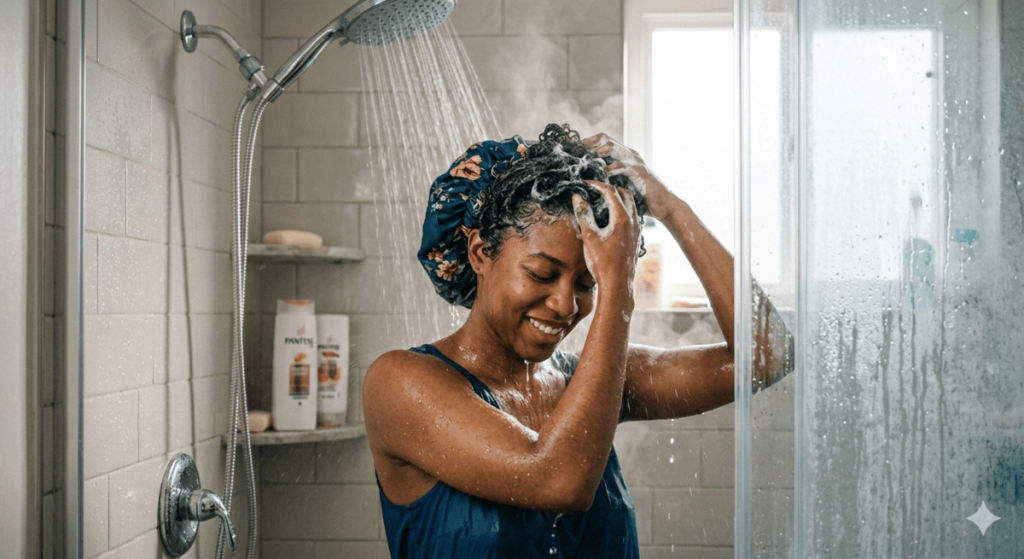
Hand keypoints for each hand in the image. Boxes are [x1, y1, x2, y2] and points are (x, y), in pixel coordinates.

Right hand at [573, 180, 640, 296]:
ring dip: (618, 197)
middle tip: (596, 188)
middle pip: (624, 193)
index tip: (585, 183)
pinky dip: (622, 208)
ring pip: (630, 204)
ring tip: (603, 199)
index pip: (610, 191)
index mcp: (621, 218)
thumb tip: (577, 197)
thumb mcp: (589, 237)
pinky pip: (632, 215)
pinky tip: (611, 216)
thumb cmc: (602, 262)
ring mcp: (636, 229)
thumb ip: (584, 214)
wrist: (617, 284)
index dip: (597, 184)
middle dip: (610, 187)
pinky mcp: (636, 237)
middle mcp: (632, 220)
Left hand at [583, 133, 679, 221]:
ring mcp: (635, 161)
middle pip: (605, 139)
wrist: (664, 206)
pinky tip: (601, 174)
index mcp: (623, 156)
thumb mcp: (621, 186)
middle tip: (574, 154)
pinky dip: (610, 169)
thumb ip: (608, 181)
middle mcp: (629, 154)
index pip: (602, 140)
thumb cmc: (641, 199)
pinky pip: (623, 166)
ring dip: (597, 153)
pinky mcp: (640, 172)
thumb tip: (586, 183)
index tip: (571, 151)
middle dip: (588, 144)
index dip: (587, 143)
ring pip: (613, 148)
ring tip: (584, 161)